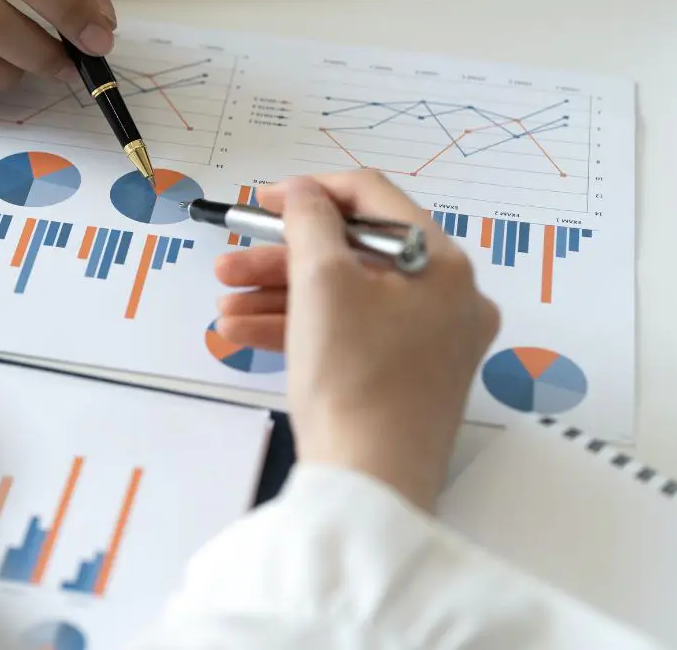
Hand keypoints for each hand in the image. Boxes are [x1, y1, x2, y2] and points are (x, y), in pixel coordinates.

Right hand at [215, 172, 498, 509]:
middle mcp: (449, 298)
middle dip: (283, 257)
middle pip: (354, 253)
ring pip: (348, 297)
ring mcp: (432, 342)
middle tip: (231, 263)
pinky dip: (304, 328)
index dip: (311, 193)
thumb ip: (308, 221)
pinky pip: (353, 333)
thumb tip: (304, 192)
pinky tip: (247, 334)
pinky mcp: (410, 377)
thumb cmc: (355, 380)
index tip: (263, 204)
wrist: (371, 484)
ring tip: (227, 307)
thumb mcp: (321, 280)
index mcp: (443, 263)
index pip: (372, 197)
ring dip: (281, 295)